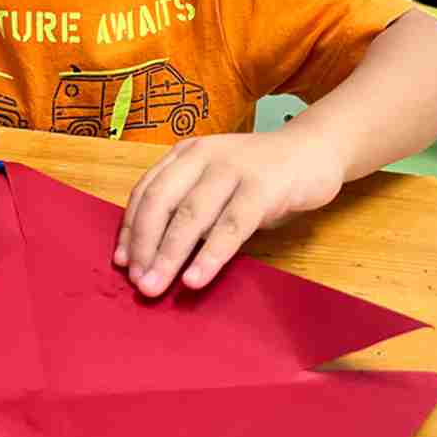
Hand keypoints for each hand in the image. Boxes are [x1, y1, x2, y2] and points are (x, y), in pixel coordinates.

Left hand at [113, 126, 344, 296]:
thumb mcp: (216, 183)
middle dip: (144, 245)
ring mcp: (232, 169)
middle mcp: (203, 156)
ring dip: (168, 254)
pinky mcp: (263, 187)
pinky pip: (230, 226)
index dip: (131, 229)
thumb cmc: (260, 175)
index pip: (146, 191)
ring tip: (155, 286)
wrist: (314, 149)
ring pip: (191, 215)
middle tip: (137, 282)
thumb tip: (155, 254)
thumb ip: (190, 206)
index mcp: (185, 154)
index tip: (122, 262)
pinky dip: (210, 254)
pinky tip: (195, 278)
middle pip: (161, 202)